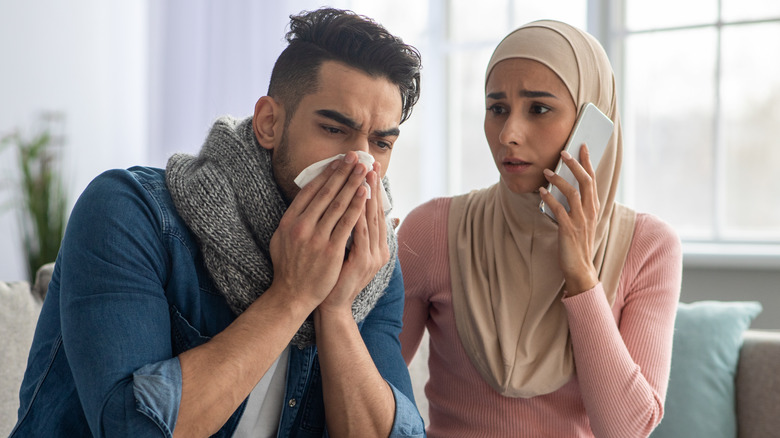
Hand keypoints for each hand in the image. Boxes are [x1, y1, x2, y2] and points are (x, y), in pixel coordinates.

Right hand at [268, 152, 370, 309]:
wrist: (292, 295)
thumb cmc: (288, 267)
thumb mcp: (281, 238)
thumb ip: (292, 219)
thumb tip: (303, 198)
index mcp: (288, 221)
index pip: (310, 191)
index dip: (326, 174)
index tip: (337, 161)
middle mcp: (301, 226)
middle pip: (325, 193)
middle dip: (342, 172)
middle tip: (355, 157)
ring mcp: (316, 238)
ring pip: (338, 204)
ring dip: (353, 184)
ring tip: (364, 170)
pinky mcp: (331, 250)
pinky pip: (347, 223)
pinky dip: (357, 206)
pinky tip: (366, 194)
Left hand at [318, 161, 389, 317]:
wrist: (332, 305)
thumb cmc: (335, 277)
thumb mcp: (348, 252)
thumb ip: (355, 232)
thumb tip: (357, 214)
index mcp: (375, 244)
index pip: (373, 209)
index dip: (371, 187)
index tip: (367, 166)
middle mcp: (379, 247)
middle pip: (375, 209)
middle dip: (371, 184)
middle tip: (369, 162)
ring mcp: (373, 254)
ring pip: (370, 217)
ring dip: (367, 194)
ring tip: (364, 173)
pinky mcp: (364, 261)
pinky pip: (361, 232)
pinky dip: (359, 213)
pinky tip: (357, 198)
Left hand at [539, 145, 599, 294]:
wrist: (580, 268)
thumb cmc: (577, 244)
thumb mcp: (581, 221)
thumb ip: (576, 205)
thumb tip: (562, 186)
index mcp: (594, 208)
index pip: (593, 180)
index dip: (587, 162)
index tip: (582, 147)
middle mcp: (590, 212)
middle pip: (586, 182)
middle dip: (575, 165)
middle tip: (564, 152)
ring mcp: (581, 221)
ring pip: (572, 193)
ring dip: (559, 180)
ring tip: (547, 171)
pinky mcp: (569, 230)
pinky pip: (559, 209)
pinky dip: (549, 198)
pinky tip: (541, 192)